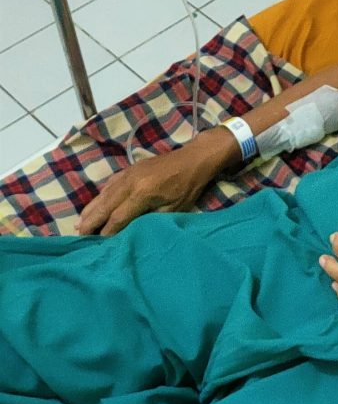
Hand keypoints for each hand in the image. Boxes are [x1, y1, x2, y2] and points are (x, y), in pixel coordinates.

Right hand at [76, 143, 219, 236]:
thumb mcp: (174, 208)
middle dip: (90, 222)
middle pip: (104, 206)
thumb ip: (151, 219)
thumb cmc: (187, 187)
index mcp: (142, 194)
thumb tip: (130, 232)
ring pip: (103, 195)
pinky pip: (108, 185)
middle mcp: (129, 183)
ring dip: (90, 210)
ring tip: (78, 225)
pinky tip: (92, 206)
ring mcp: (127, 174)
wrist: (193, 159)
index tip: (98, 244)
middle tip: (78, 236)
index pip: (118, 218)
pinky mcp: (129, 169)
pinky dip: (98, 197)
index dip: (107, 232)